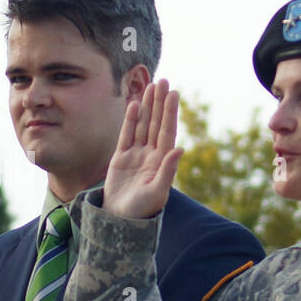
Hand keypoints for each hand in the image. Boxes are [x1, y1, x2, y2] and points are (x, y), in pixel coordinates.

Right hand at [103, 79, 182, 219]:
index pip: (167, 131)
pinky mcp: (121, 158)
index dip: (170, 112)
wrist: (120, 219)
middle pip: (156, 123)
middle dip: (159, 103)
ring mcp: (136, 155)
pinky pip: (127, 135)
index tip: (173, 94)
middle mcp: (151, 154)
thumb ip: (168, 170)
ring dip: (146, 107)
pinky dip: (130, 121)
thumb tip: (179, 148)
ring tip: (150, 86)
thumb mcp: (157, 191)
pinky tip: (134, 105)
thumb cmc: (142, 209)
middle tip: (163, 81)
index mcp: (162, 161)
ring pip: (142, 125)